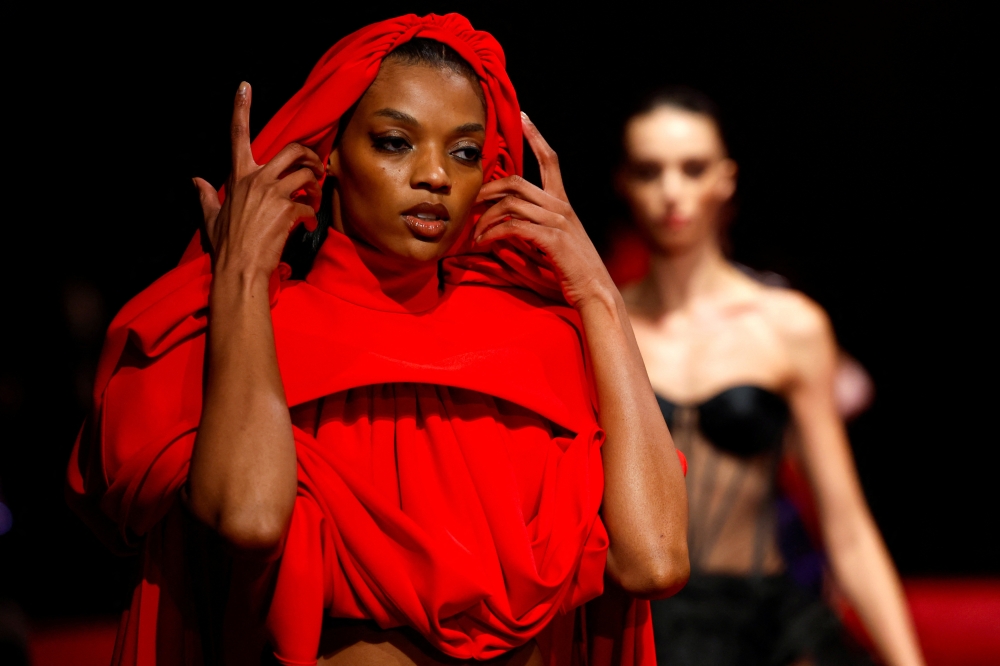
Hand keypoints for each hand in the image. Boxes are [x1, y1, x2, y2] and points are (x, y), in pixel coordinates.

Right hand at [193, 82, 322, 279]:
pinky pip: (309, 204)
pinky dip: (313, 214)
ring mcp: (273, 193)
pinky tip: (309, 225)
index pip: (237, 136)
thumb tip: (195, 181)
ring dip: (317, 185)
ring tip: (316, 198)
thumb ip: (206, 196)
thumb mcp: (210, 217)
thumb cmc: (226, 246)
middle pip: (292, 149)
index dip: (240, 109)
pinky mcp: (288, 210)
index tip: (244, 87)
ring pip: (306, 174)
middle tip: (318, 167)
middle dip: (310, 154)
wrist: (239, 270)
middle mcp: (256, 179)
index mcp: (238, 177)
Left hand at [474, 113, 614, 308]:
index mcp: (562, 205)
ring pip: (511, 204)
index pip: (551, 161)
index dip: (536, 136)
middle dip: (487, 189)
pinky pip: (513, 226)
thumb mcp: (550, 246)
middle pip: (517, 182)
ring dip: (486, 218)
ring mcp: (558, 222)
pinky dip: (493, 232)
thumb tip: (501, 227)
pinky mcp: (553, 239)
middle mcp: (561, 207)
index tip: (523, 117)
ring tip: (473, 235)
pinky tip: (483, 242)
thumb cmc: (571, 273)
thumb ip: (530, 231)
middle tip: (469, 202)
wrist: (595, 293)